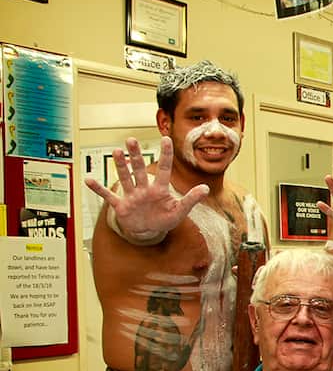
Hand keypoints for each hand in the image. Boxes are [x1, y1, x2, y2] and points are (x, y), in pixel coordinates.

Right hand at [85, 137, 206, 243]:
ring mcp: (132, 196)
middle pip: (140, 169)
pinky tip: (88, 180)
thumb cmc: (164, 219)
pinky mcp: (121, 206)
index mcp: (160, 190)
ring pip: (125, 178)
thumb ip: (191, 199)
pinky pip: (108, 196)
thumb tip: (206, 188)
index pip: (164, 169)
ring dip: (120, 166)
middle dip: (136, 156)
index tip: (165, 139)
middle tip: (131, 140)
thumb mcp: (180, 211)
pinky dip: (99, 189)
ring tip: (117, 152)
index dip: (165, 155)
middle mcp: (144, 189)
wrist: (148, 231)